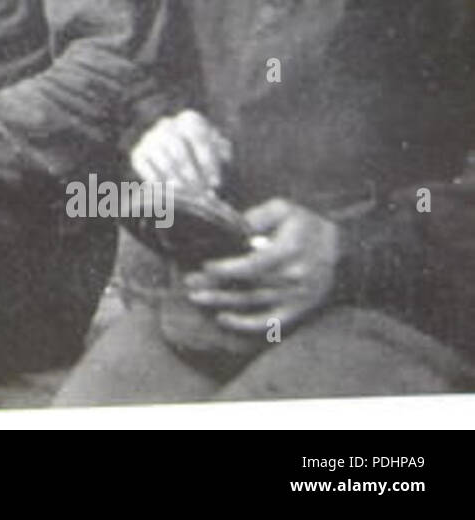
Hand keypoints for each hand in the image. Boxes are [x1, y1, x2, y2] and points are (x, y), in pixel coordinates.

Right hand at [130, 109, 230, 191]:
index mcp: (189, 120)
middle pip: (177, 146)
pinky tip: (171, 193)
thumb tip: (222, 154)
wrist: (184, 167)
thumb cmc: (206, 159)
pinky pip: (145, 166)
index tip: (215, 182)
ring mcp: (150, 137)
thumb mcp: (220, 154)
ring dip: (176, 179)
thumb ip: (222, 151)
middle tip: (200, 191)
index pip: (197, 135)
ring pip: (161, 158)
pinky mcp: (138, 153)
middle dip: (190, 172)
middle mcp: (167, 124)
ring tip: (187, 194)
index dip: (207, 160)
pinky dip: (158, 181)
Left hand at [183, 198, 339, 332]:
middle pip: (248, 285)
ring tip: (197, 297)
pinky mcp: (297, 310)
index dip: (228, 268)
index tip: (205, 266)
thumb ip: (256, 217)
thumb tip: (231, 227)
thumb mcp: (284, 210)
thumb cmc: (307, 227)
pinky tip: (223, 318)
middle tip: (189, 283)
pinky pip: (268, 322)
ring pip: (252, 304)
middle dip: (215, 285)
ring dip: (222, 302)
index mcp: (290, 251)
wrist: (344, 252)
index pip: (255, 265)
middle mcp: (293, 277)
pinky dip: (245, 324)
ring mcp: (294, 297)